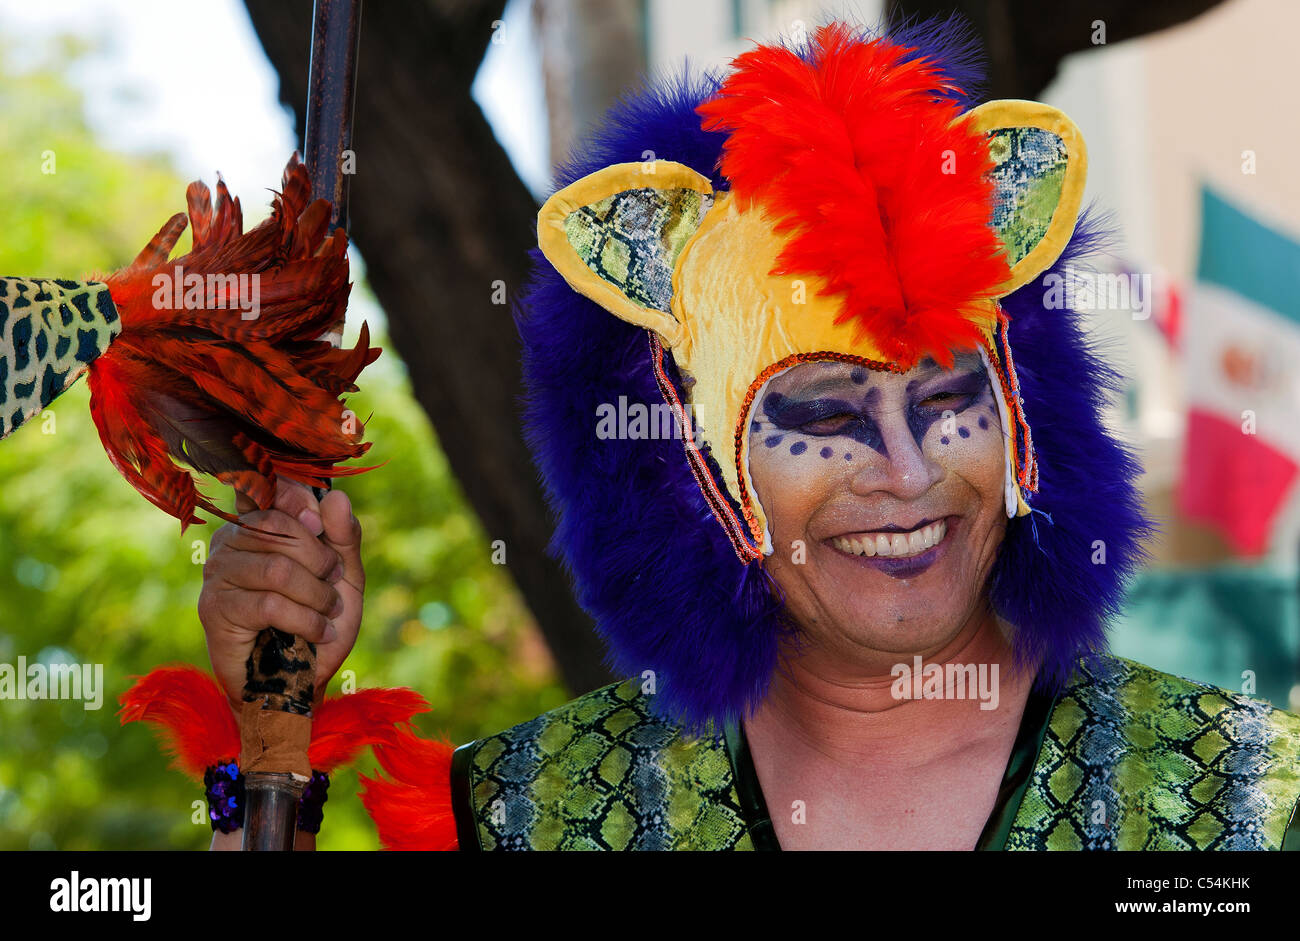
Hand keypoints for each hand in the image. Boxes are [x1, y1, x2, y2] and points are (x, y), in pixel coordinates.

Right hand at [198, 479, 364, 714]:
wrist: (302, 680)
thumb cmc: (320, 623)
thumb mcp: (345, 577)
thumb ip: (343, 537)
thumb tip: (337, 497)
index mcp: (261, 521)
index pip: (271, 487)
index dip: (300, 499)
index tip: (322, 526)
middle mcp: (231, 538)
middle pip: (280, 525)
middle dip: (321, 560)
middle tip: (333, 586)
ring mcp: (218, 572)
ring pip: (277, 567)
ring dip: (317, 595)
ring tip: (328, 614)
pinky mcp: (214, 609)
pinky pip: (269, 603)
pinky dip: (306, 620)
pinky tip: (317, 633)